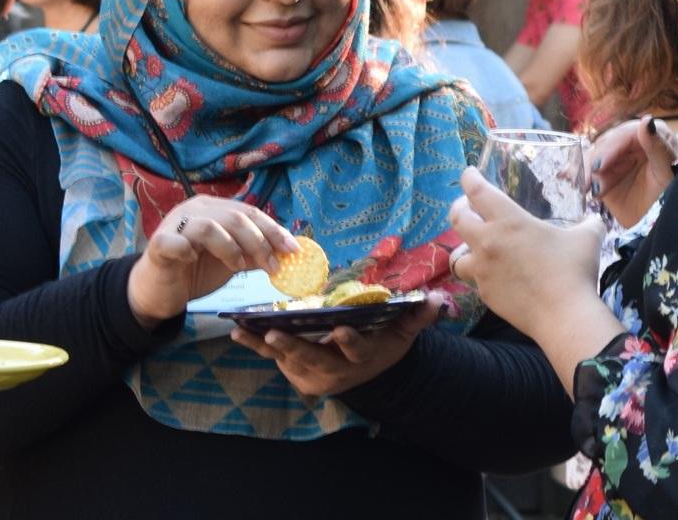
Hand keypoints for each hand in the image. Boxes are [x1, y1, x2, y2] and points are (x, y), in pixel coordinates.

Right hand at [127, 195, 298, 328]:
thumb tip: (289, 254)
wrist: (159, 291)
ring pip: (209, 226)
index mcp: (214, 209)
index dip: (273, 230)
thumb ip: (256, 255)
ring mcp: (175, 225)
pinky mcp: (158, 245)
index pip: (250, 212)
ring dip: (230, 248)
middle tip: (272, 266)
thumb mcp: (232, 262)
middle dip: (259, 242)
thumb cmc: (196, 271)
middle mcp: (194, 210)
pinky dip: (187, 249)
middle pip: (234, 217)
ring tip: (237, 267)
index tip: (293, 249)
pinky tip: (193, 260)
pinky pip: (173, 242)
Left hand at [229, 292, 443, 395]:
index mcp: (362, 358)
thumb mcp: (403, 333)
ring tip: (242, 330)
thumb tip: (438, 300)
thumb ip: (417, 317)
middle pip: (313, 359)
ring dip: (264, 346)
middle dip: (292, 347)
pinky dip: (257, 346)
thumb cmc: (385, 344)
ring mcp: (315, 377)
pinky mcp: (298, 375)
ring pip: (288, 360)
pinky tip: (239, 332)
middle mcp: (337, 372)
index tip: (339, 329)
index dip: (348, 342)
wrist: (369, 372)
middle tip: (273, 334)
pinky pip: (276, 360)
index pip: (356, 351)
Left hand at [448, 167, 604, 340]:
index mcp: (508, 221)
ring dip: (463, 246)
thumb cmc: (574, 271)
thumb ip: (588, 223)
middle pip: (457, 218)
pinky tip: (495, 273)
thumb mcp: (587, 238)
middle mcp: (488, 243)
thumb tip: (593, 219)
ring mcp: (483, 271)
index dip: (469, 178)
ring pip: (456, 254)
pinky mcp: (485, 294)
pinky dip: (480, 273)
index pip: (476, 191)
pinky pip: (474, 278)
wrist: (564, 317)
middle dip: (458, 207)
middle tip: (467, 205)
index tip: (469, 174)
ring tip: (474, 245)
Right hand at [589, 115, 677, 227]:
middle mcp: (632, 143)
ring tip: (584, 188)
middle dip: (595, 162)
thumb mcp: (668, 173)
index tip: (600, 165)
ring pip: (594, 157)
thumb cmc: (672, 195)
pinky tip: (576, 186)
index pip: (626, 134)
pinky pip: (588, 171)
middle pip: (606, 144)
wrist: (662, 224)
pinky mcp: (605, 175)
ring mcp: (617, 159)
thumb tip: (645, 121)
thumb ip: (657, 147)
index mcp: (651, 136)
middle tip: (588, 180)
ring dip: (586, 172)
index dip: (611, 147)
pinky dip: (580, 178)